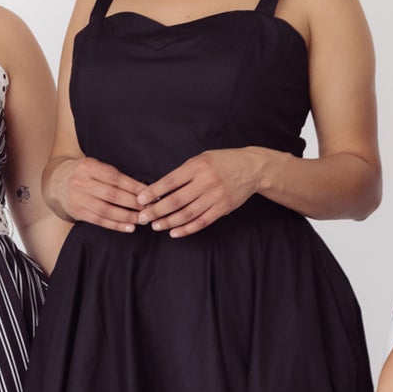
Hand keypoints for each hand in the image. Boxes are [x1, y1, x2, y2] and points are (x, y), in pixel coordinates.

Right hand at [51, 156, 146, 231]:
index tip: (149, 194)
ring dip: (127, 216)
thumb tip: (141, 189)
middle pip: (112, 195)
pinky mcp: (77, 212)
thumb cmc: (83, 173)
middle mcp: (81, 182)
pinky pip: (100, 221)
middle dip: (133, 203)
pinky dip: (116, 225)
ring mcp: (78, 199)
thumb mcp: (95, 166)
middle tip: (149, 208)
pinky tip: (129, 227)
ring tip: (142, 219)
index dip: (134, 187)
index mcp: (88, 167)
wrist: (57, 182)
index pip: (116, 178)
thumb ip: (113, 175)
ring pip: (106, 210)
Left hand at [136, 149, 263, 236]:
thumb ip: (184, 173)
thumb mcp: (202, 159)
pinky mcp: (223, 208)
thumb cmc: (223, 162)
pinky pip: (202, 222)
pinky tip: (175, 232)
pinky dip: (187, 229)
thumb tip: (160, 189)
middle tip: (143, 217)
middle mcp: (206, 181)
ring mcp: (215, 196)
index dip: (153, 192)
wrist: (252, 168)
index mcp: (198, 166)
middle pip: (176, 200)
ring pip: (187, 214)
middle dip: (156, 210)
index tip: (140, 200)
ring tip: (156, 226)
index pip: (170, 182)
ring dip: (169, 222)